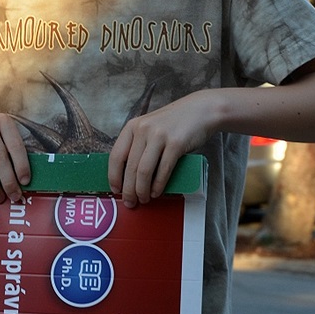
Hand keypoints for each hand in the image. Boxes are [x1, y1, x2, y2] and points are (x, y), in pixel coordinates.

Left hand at [109, 91, 218, 206]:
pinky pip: (163, 170)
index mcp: (132, 127)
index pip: (116, 156)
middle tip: (130, 202)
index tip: (115, 190)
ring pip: (144, 171)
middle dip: (128, 190)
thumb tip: (128, 176)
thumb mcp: (149, 128)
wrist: (201, 110)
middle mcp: (143, 130)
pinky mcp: (176, 143)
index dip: (114, 177)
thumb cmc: (173, 123)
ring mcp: (159, 136)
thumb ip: (138, 145)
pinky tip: (157, 192)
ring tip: (144, 199)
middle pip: (130, 167)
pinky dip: (158, 185)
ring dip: (142, 190)